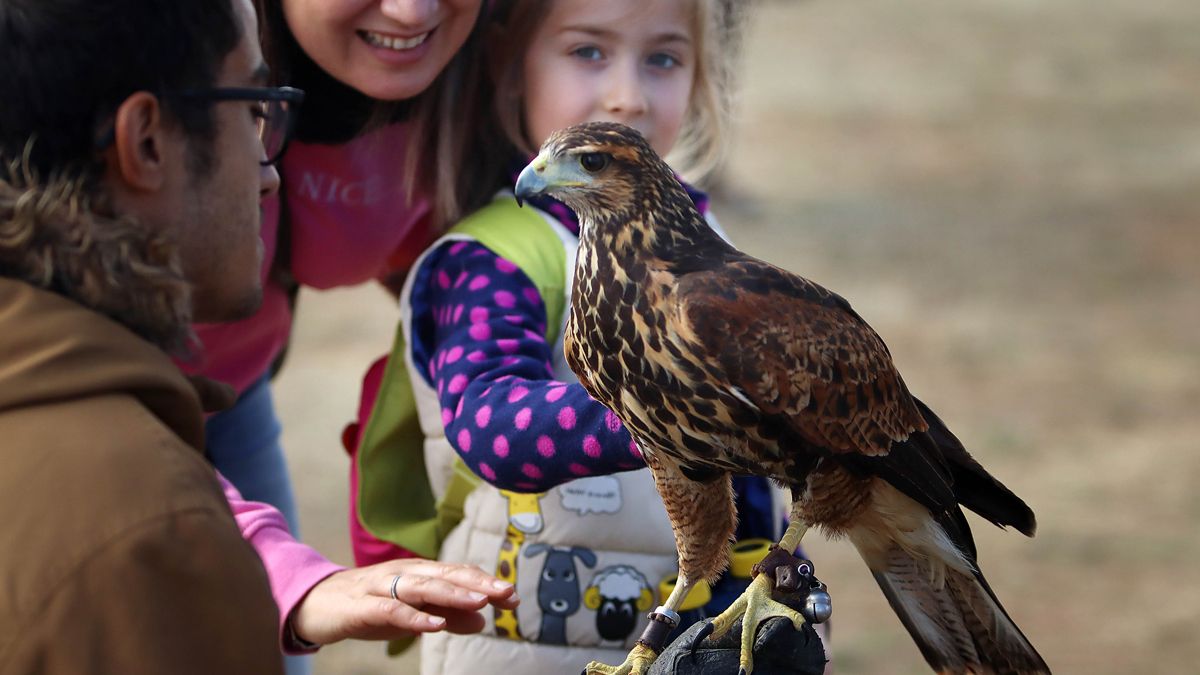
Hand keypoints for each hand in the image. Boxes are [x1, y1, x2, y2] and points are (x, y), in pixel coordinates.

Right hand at [289, 559, 518, 645]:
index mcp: (416, 573)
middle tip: (507, 594)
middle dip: (477, 584)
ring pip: (421, 587)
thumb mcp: (411, 613)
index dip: (484, 583)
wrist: (312, 604)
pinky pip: (390, 609)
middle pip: (444, 575)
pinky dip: (413, 616)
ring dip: (452, 594)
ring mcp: (380, 587)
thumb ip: (446, 615)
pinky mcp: (360, 606)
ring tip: (479, 602)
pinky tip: (435, 625)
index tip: (513, 597)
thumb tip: (482, 621)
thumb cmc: (366, 607)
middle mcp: (401, 574)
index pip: (456, 574)